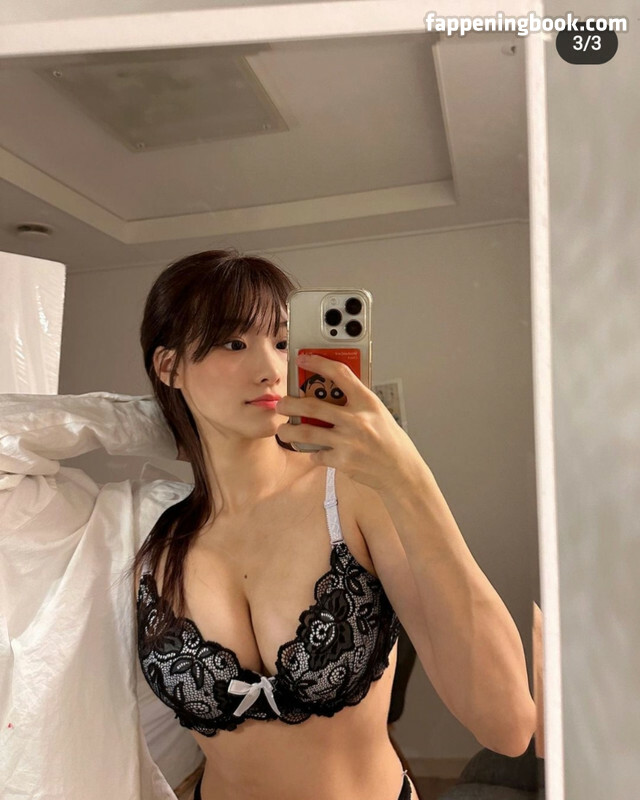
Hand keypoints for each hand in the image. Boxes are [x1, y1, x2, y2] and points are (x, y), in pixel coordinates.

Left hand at [275, 353, 426, 492]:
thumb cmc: (389, 440)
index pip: (340, 373)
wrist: (400, 470)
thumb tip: (326, 391)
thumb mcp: (377, 412)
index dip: (318, 363)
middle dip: (290, 403)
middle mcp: (356, 420)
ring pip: (306, 432)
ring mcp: (348, 442)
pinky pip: (316, 455)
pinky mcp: (342, 461)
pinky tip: (315, 451)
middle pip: (312, 406)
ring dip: (289, 430)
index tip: (303, 359)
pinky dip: (312, 453)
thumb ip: (355, 401)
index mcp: (367, 402)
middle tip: (281, 403)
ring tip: (284, 429)